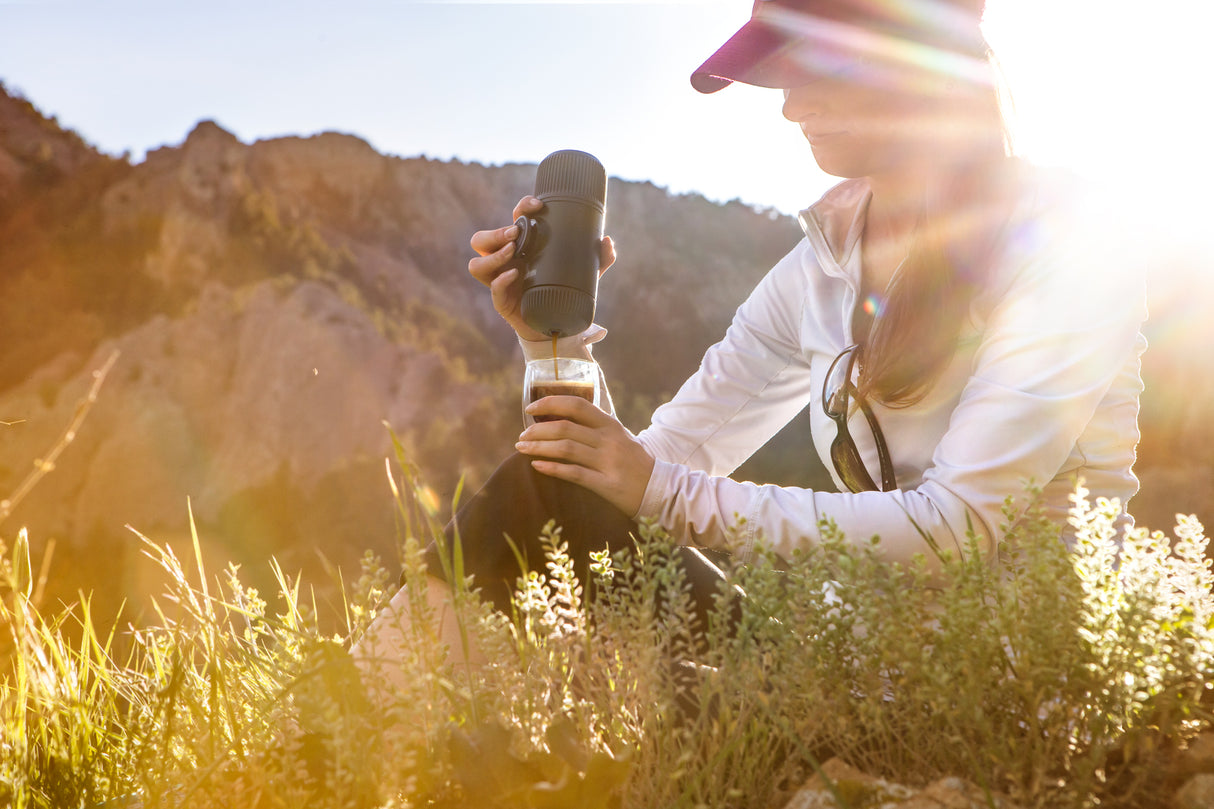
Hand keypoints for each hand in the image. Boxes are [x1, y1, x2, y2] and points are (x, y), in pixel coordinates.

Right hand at [468, 196, 615, 341]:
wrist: (558, 326)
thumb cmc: (566, 292)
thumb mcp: (586, 274)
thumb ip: (599, 258)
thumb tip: (607, 242)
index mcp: (522, 246)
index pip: (512, 220)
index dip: (521, 207)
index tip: (537, 205)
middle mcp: (505, 261)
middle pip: (482, 240)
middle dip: (496, 232)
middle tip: (516, 233)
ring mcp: (500, 281)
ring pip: (477, 264)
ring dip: (493, 255)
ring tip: (512, 252)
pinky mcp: (502, 301)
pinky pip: (493, 290)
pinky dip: (501, 281)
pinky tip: (515, 274)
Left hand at [515, 396, 654, 516]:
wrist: (661, 489)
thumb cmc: (635, 463)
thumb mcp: (620, 437)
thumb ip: (597, 428)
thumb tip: (562, 420)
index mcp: (610, 425)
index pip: (577, 405)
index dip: (550, 403)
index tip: (530, 408)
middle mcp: (609, 440)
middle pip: (565, 427)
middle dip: (537, 430)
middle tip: (521, 436)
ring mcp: (608, 462)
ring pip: (565, 448)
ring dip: (538, 447)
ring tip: (522, 449)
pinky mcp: (606, 485)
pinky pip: (574, 474)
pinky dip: (552, 469)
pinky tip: (536, 466)